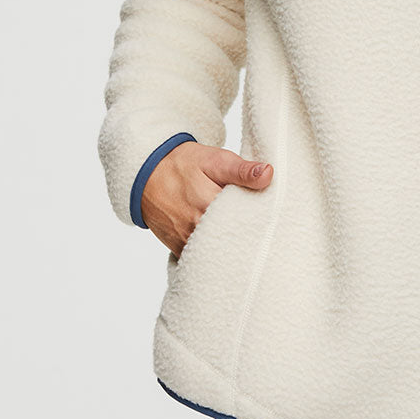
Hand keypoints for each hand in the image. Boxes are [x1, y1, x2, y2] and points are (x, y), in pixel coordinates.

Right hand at [140, 143, 273, 257]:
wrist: (148, 174)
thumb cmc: (184, 165)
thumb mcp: (216, 160)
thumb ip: (242, 170)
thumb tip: (268, 174)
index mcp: (210, 204)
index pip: (247, 220)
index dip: (261, 219)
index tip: (271, 216)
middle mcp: (197, 228)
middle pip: (234, 240)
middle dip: (248, 235)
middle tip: (263, 229)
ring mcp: (187, 241)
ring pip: (219, 252)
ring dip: (233, 246)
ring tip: (246, 238)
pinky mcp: (180, 249)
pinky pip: (203, 258)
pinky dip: (215, 252)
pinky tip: (227, 244)